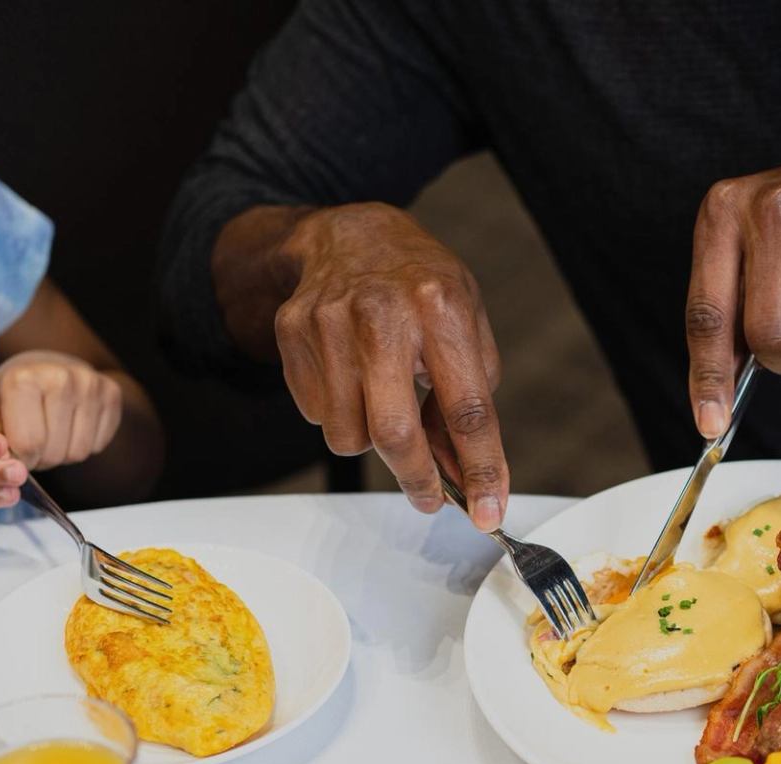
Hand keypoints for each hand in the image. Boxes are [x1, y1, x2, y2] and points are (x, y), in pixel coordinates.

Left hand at [0, 351, 122, 470]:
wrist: (46, 365)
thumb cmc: (12, 394)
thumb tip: (4, 466)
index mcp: (23, 380)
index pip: (28, 445)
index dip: (20, 459)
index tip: (14, 450)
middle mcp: (61, 378)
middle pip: (54, 452)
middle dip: (41, 458)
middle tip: (33, 443)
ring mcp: (91, 385)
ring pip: (79, 453)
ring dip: (62, 455)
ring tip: (51, 436)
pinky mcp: (111, 393)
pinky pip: (98, 444)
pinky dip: (84, 445)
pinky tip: (72, 428)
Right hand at [273, 204, 506, 528]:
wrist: (351, 234)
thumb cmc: (419, 287)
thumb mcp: (467, 330)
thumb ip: (469, 403)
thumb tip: (465, 476)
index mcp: (441, 307)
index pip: (467, 408)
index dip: (480, 468)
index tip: (487, 511)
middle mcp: (382, 312)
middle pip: (393, 431)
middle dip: (416, 479)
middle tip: (430, 496)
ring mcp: (329, 321)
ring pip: (347, 434)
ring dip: (371, 441)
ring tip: (384, 402)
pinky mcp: (293, 331)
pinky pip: (315, 414)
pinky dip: (339, 414)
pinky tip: (351, 378)